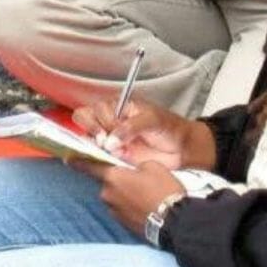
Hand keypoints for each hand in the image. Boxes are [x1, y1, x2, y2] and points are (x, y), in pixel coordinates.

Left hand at [71, 160, 184, 235]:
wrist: (177, 223)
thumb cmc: (164, 190)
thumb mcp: (152, 166)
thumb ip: (134, 163)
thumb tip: (129, 170)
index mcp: (112, 177)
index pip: (90, 166)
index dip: (78, 161)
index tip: (67, 158)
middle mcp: (107, 195)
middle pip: (108, 181)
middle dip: (118, 179)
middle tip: (138, 179)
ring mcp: (114, 211)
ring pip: (116, 195)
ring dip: (125, 193)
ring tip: (146, 195)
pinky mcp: (122, 224)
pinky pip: (122, 208)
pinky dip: (130, 205)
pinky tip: (145, 206)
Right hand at [73, 99, 212, 169]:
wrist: (182, 148)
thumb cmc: (168, 128)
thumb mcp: (152, 120)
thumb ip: (130, 127)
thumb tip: (109, 142)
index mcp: (118, 106)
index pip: (97, 108)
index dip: (101, 119)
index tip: (111, 129)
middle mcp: (110, 120)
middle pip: (85, 118)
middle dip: (92, 129)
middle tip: (105, 141)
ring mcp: (111, 138)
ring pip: (88, 137)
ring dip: (92, 143)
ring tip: (107, 150)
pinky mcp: (114, 155)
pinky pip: (97, 155)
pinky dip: (95, 157)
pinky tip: (103, 159)